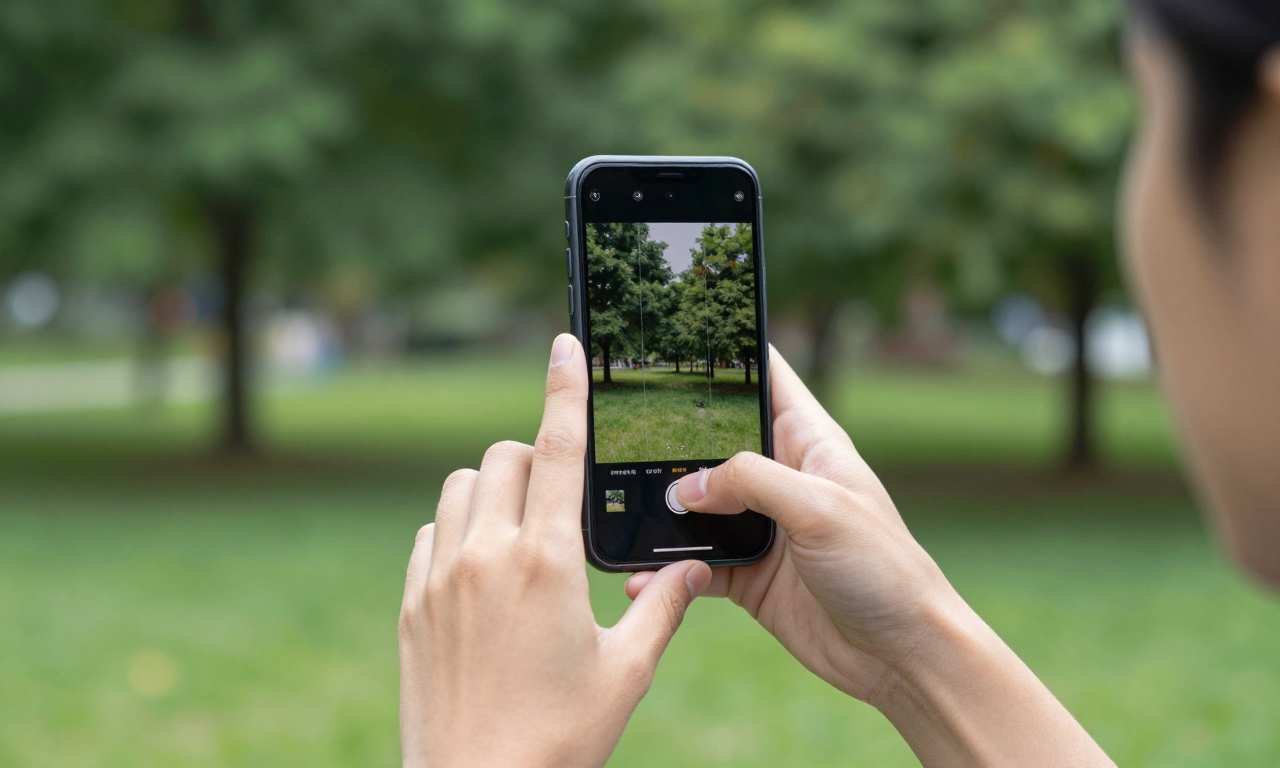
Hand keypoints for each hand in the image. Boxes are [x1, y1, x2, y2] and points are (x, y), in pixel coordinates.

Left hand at [399, 334, 711, 767]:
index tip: (564, 343)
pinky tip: (481, 572)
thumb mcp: (628, 673)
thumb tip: (697, 570)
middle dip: (536, 460)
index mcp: (548, 563)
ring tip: (522, 535)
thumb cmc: (559, 738)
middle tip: (563, 505)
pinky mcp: (411, 605)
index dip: (564, 388)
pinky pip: (430, 534)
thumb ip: (666, 608)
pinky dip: (458, 531)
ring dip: (493, 490)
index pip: (560, 449)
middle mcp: (487, 555)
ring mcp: (440, 578)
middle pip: (504, 456)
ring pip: (459, 487)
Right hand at [625, 346, 944, 701]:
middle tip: (616, 429)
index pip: (765, 377)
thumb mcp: (820, 509)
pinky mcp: (748, 574)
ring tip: (623, 508)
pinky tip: (642, 576)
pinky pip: (696, 562)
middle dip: (670, 438)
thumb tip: (686, 485)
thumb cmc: (884, 569)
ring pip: (697, 505)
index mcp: (809, 442)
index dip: (728, 352)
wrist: (900, 655)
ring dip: (664, 511)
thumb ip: (751, 482)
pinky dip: (668, 569)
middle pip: (715, 441)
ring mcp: (763, 527)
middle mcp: (782, 478)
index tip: (678, 333)